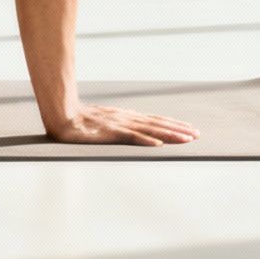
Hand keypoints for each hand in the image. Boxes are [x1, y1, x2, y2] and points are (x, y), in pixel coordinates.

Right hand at [46, 104, 200, 145]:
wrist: (62, 114)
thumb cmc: (81, 120)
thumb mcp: (106, 120)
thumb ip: (121, 123)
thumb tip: (137, 124)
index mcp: (126, 116)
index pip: (155, 121)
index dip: (174, 125)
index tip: (190, 130)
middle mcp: (127, 118)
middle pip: (158, 124)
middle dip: (179, 130)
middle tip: (197, 135)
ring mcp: (119, 124)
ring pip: (150, 130)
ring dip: (169, 134)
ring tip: (186, 139)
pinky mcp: (110, 132)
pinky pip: (130, 137)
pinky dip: (145, 140)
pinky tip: (158, 144)